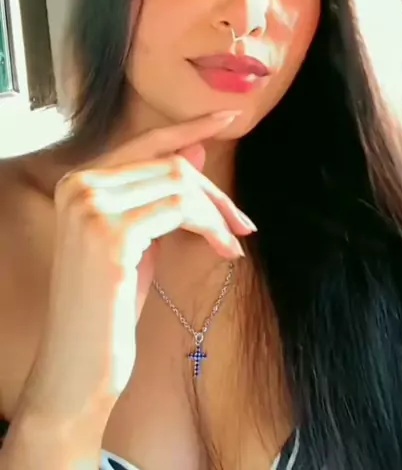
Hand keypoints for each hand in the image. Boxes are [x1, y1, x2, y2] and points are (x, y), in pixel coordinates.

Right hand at [20, 111, 254, 437]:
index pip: (144, 142)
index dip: (190, 128)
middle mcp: (78, 186)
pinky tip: (222, 249)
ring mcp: (90, 207)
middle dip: (213, 192)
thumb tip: (196, 150)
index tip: (229, 117)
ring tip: (230, 243)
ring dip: (215, 213)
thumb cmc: (109, 307)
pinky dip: (210, 226)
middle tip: (242, 223)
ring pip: (178, 182)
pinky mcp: (110, 235)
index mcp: (78, 181)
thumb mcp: (139, 239)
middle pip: (169, 164)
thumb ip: (159, 193)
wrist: (79, 366)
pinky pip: (179, 208)